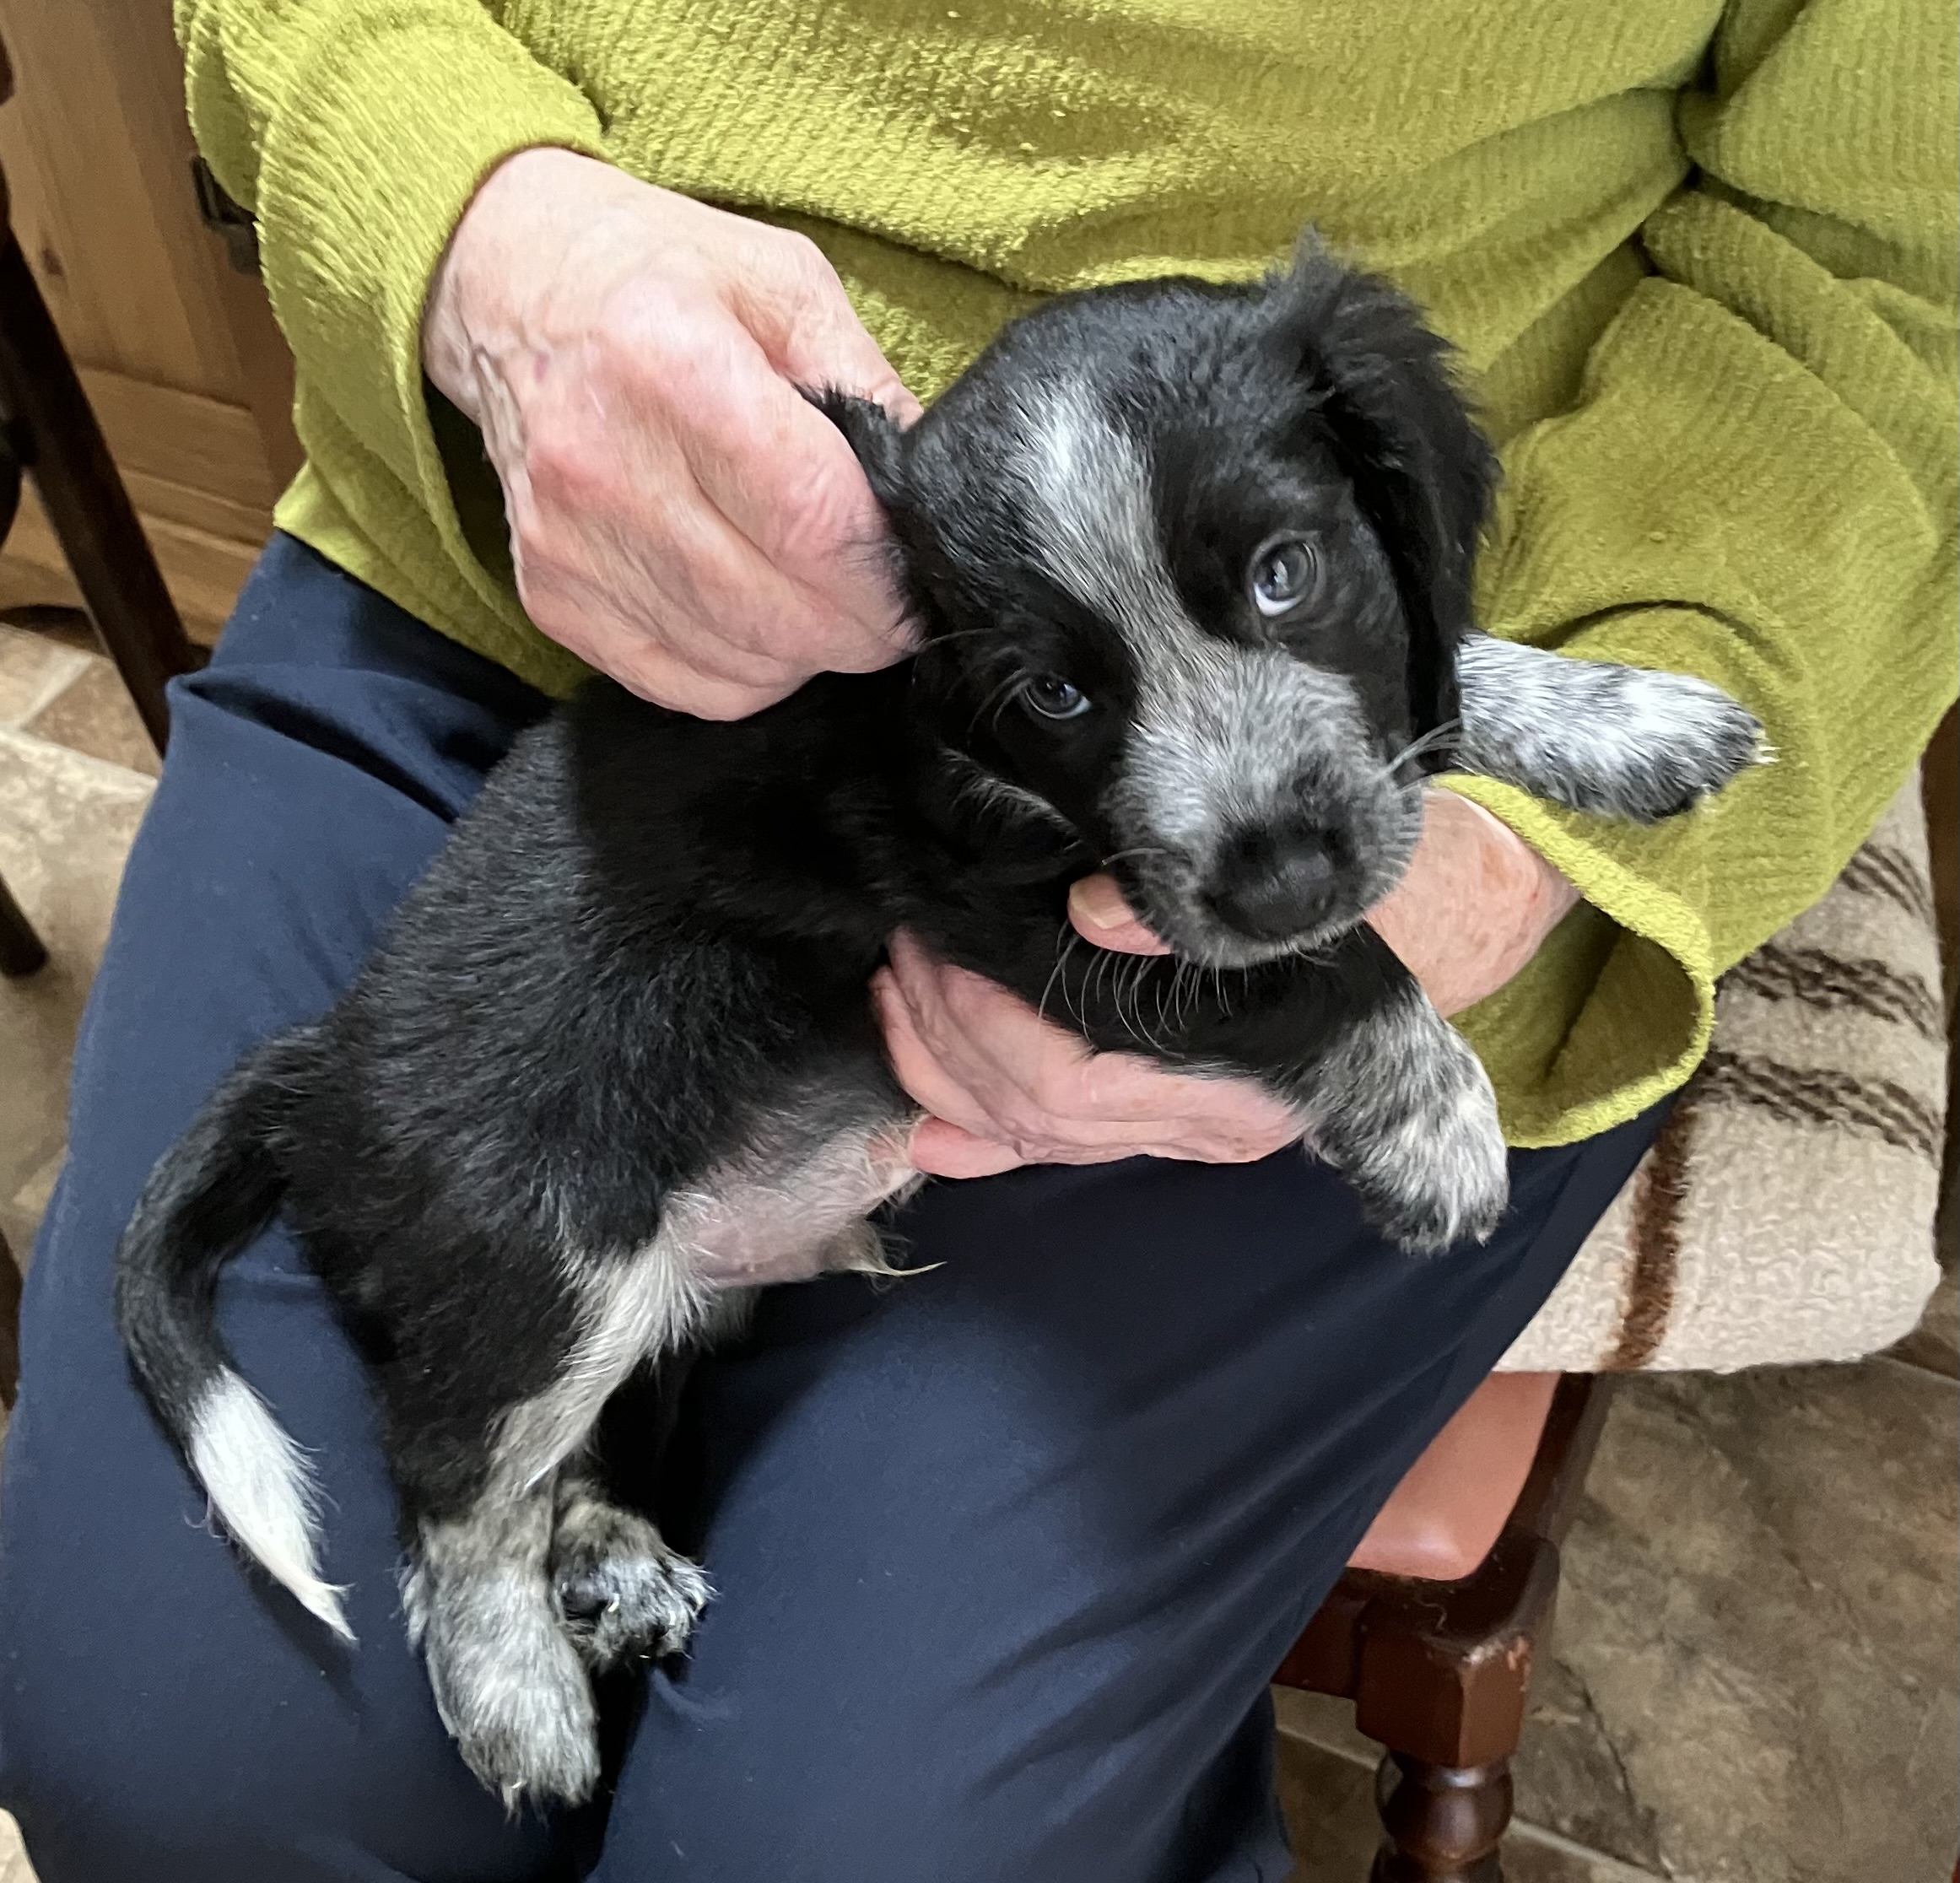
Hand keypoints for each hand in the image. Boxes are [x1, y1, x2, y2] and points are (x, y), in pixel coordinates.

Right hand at [422, 147, 919, 717]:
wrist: (508, 287)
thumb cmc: (661, 276)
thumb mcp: (784, 284)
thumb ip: (868, 385)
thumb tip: (930, 495)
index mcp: (673, 367)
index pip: (812, 524)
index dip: (884, 576)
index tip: (919, 583)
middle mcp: (605, 465)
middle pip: (777, 612)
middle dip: (861, 629)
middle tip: (890, 607)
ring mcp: (570, 544)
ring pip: (740, 661)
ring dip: (806, 650)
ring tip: (821, 598)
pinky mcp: (553, 598)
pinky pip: (686, 685)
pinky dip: (747, 671)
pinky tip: (757, 616)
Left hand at [880, 792, 1575, 1178]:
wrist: (1456, 912)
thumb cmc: (1405, 880)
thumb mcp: (1345, 868)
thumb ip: (1235, 896)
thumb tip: (1098, 911)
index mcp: (1256, 1072)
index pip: (1076, 1081)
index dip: (983, 1024)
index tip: (933, 945)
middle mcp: (1219, 1120)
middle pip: (1042, 1112)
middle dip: (948, 1035)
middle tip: (904, 948)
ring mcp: (1194, 1126)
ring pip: (1040, 1135)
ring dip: (948, 1069)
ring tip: (901, 991)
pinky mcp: (1174, 1111)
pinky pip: (1065, 1148)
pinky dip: (984, 1133)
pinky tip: (930, 1127)